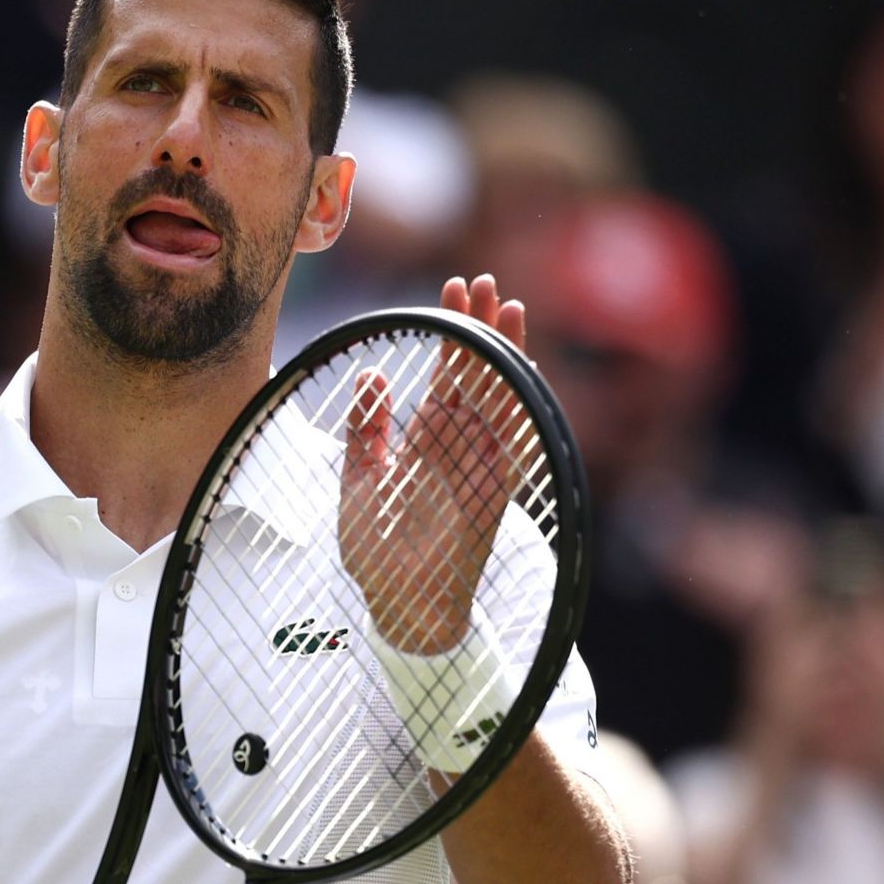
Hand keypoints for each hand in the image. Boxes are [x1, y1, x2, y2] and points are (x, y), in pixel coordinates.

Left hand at [340, 275, 527, 653]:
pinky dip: (521, 406)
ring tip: (509, 307)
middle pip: (477, 371)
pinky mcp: (496, 490)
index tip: (452, 288)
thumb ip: (367, 429)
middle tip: (483, 280)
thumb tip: (369, 374)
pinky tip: (523, 371)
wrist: (397, 604)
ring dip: (507, 353)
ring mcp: (481, 463)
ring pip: (501, 395)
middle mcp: (458, 444)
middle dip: (482, 326)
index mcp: (426, 437)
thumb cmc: (377, 549)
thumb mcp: (360, 478)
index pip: (446, 370)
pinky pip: (516, 441)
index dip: (452, 330)